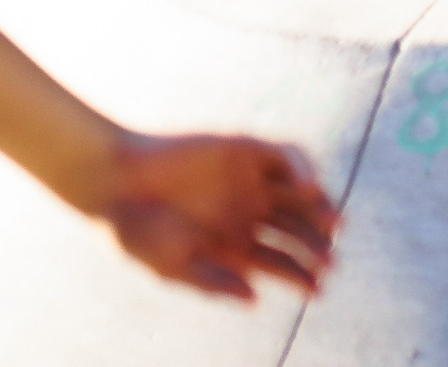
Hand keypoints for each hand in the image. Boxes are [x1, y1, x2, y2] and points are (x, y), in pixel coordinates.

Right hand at [97, 133, 338, 300]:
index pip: (281, 262)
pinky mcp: (247, 148)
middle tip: (330, 259)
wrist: (115, 181)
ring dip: (320, 208)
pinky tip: (308, 187)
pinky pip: (287, 154)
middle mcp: (249, 212)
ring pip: (300, 194)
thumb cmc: (137, 231)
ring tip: (331, 226)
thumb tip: (255, 299)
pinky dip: (304, 167)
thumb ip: (213, 282)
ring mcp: (250, 180)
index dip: (302, 276)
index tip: (318, 291)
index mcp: (234, 244)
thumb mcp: (172, 267)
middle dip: (318, 245)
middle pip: (298, 230)